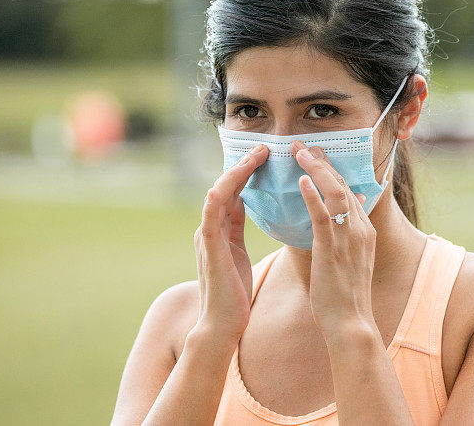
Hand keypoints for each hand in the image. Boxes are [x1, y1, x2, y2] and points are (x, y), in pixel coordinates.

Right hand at [191, 143, 268, 341]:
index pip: (234, 191)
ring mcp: (207, 237)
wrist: (222, 325)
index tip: (266, 154)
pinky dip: (215, 200)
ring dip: (235, 174)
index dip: (247, 171)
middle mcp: (210, 228)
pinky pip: (210, 220)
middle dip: (243, 165)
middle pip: (226, 187)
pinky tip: (222, 187)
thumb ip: (237, 226)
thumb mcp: (238, 250)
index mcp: (220, 228)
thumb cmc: (235, 291)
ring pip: (218, 195)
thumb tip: (244, 202)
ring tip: (254, 156)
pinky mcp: (209, 250)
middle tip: (263, 147)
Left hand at [291, 140, 377, 337]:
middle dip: (324, 162)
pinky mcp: (332, 249)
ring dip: (317, 169)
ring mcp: (348, 238)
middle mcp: (360, 229)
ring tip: (300, 152)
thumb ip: (353, 230)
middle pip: (343, 185)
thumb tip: (355, 203)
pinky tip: (302, 180)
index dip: (332, 171)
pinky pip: (323, 215)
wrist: (350, 322)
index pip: (349, 191)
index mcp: (365, 231)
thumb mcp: (354, 258)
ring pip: (336, 193)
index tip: (317, 155)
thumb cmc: (346, 294)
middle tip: (304, 145)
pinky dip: (313, 195)